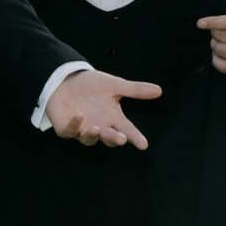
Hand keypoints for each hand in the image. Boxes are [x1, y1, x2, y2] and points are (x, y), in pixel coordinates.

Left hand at [43, 69, 161, 148]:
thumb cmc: (91, 85)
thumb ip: (135, 90)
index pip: (128, 130)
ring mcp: (82, 130)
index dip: (136, 138)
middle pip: (109, 137)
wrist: (66, 80)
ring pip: (89, 139)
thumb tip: (159, 90)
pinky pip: (70, 131)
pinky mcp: (66, 128)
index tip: (143, 145)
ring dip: (93, 135)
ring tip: (96, 128)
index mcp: (113, 118)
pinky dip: (74, 124)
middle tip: (121, 138)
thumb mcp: (115, 85)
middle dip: (114, 139)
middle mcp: (100, 126)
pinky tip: (79, 115)